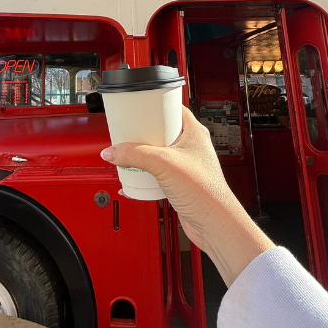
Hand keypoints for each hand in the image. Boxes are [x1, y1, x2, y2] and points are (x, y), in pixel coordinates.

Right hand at [101, 105, 274, 286]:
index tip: (137, 105)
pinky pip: (157, 172)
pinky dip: (145, 173)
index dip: (154, 104)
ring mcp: (185, 165)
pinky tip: (133, 177)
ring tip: (127, 153)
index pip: (172, 108)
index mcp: (194, 132)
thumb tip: (113, 151)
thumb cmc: (205, 191)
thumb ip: (135, 155)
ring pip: (158, 152)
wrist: (213, 223)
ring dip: (141, 154)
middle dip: (142, 131)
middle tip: (127, 131)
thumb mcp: (163, 164)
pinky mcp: (179, 182)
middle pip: (161, 130)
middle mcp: (191, 147)